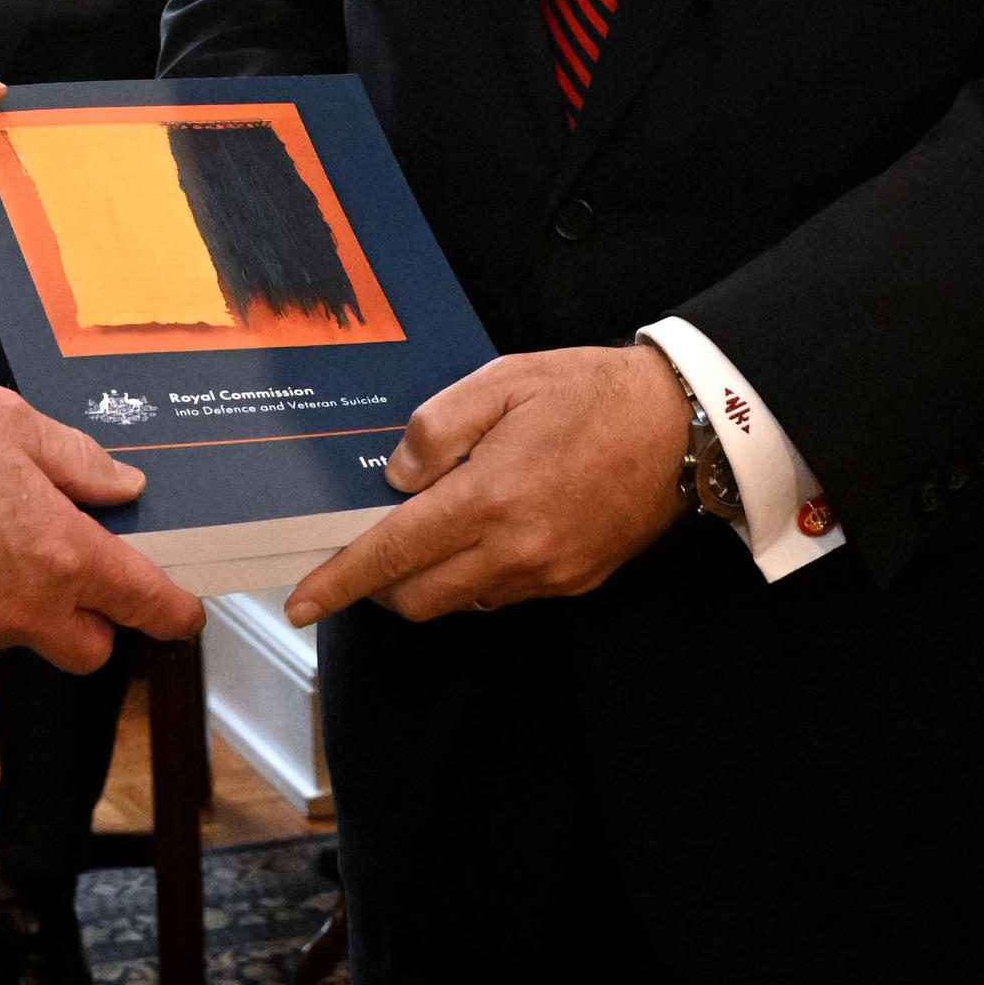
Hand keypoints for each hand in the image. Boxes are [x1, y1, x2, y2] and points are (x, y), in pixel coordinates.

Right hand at [0, 383, 202, 669]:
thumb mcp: (11, 421)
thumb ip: (79, 461)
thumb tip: (124, 486)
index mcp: (60, 554)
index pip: (143, 605)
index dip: (175, 612)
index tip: (185, 611)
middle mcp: (24, 606)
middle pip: (93, 648)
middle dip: (100, 620)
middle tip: (82, 568)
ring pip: (29, 636)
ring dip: (34, 605)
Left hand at [285, 343, 690, 627]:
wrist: (681, 422)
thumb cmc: (587, 391)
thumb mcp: (502, 381)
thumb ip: (437, 427)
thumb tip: (399, 477)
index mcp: (488, 498)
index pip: (394, 555)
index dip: (341, 582)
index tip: (302, 604)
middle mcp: (515, 550)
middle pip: (420, 598)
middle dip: (383, 585)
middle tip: (377, 547)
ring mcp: (549, 573)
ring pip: (462, 601)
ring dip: (434, 579)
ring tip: (443, 528)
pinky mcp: (577, 581)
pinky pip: (505, 594)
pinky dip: (481, 574)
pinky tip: (493, 531)